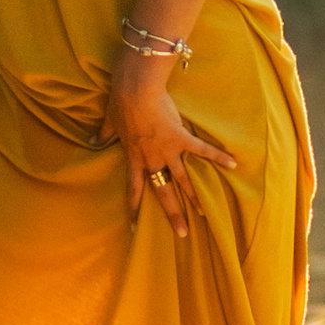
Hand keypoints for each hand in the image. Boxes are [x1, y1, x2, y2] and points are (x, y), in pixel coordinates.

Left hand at [102, 48, 230, 237]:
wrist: (136, 91)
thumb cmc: (122, 104)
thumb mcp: (110, 122)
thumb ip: (104, 135)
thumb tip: (92, 142)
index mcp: (135, 158)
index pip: (134, 189)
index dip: (134, 208)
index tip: (134, 227)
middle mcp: (152, 159)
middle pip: (163, 192)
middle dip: (172, 214)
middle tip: (182, 233)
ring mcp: (168, 150)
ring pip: (182, 179)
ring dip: (194, 196)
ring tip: (203, 212)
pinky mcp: (182, 137)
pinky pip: (202, 150)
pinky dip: (217, 156)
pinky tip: (233, 163)